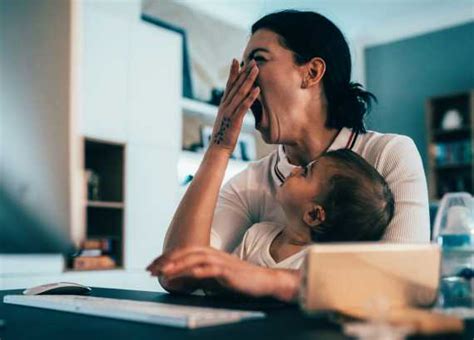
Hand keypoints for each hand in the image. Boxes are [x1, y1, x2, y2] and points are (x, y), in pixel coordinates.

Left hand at [146, 247, 299, 300]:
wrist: (264, 282)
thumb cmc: (239, 281)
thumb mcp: (214, 280)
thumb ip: (196, 278)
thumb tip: (176, 282)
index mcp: (209, 254)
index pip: (184, 252)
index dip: (167, 257)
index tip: (152, 265)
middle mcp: (214, 254)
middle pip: (186, 252)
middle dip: (166, 259)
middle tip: (151, 268)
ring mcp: (221, 262)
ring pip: (194, 258)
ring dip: (177, 264)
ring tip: (162, 271)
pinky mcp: (228, 272)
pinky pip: (208, 270)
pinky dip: (194, 272)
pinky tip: (183, 276)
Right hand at [210, 59, 259, 152]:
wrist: (219, 148)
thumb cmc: (225, 135)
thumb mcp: (228, 119)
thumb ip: (232, 110)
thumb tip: (238, 104)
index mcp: (223, 104)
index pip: (229, 85)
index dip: (233, 72)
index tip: (237, 60)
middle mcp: (225, 105)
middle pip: (235, 85)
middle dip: (244, 72)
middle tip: (251, 60)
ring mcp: (229, 112)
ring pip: (240, 92)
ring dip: (249, 80)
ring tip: (256, 69)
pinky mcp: (235, 120)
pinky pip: (244, 106)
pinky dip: (251, 97)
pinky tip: (257, 89)